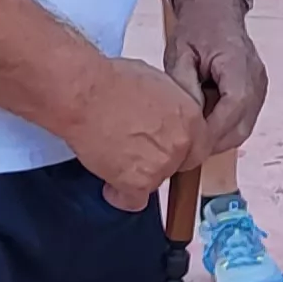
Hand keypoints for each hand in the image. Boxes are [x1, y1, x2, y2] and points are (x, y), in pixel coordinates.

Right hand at [64, 57, 205, 211]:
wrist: (84, 94)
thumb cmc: (110, 81)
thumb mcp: (155, 82)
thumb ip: (169, 107)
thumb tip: (163, 115)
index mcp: (189, 117)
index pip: (198, 147)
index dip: (179, 149)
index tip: (164, 148)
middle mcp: (179, 144)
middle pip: (176, 165)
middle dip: (157, 159)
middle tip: (133, 147)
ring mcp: (160, 167)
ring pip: (154, 182)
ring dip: (137, 175)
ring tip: (113, 156)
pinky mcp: (136, 184)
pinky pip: (133, 201)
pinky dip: (120, 195)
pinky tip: (109, 181)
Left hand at [164, 0, 269, 157]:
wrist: (215, 10)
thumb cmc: (197, 28)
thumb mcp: (180, 52)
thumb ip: (183, 84)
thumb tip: (188, 118)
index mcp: (238, 62)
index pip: (234, 105)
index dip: (215, 129)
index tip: (193, 143)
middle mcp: (255, 76)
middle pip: (243, 124)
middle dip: (215, 141)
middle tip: (188, 150)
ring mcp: (259, 85)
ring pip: (245, 127)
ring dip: (220, 138)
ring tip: (195, 139)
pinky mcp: (256, 91)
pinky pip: (244, 119)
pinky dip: (226, 128)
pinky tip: (206, 125)